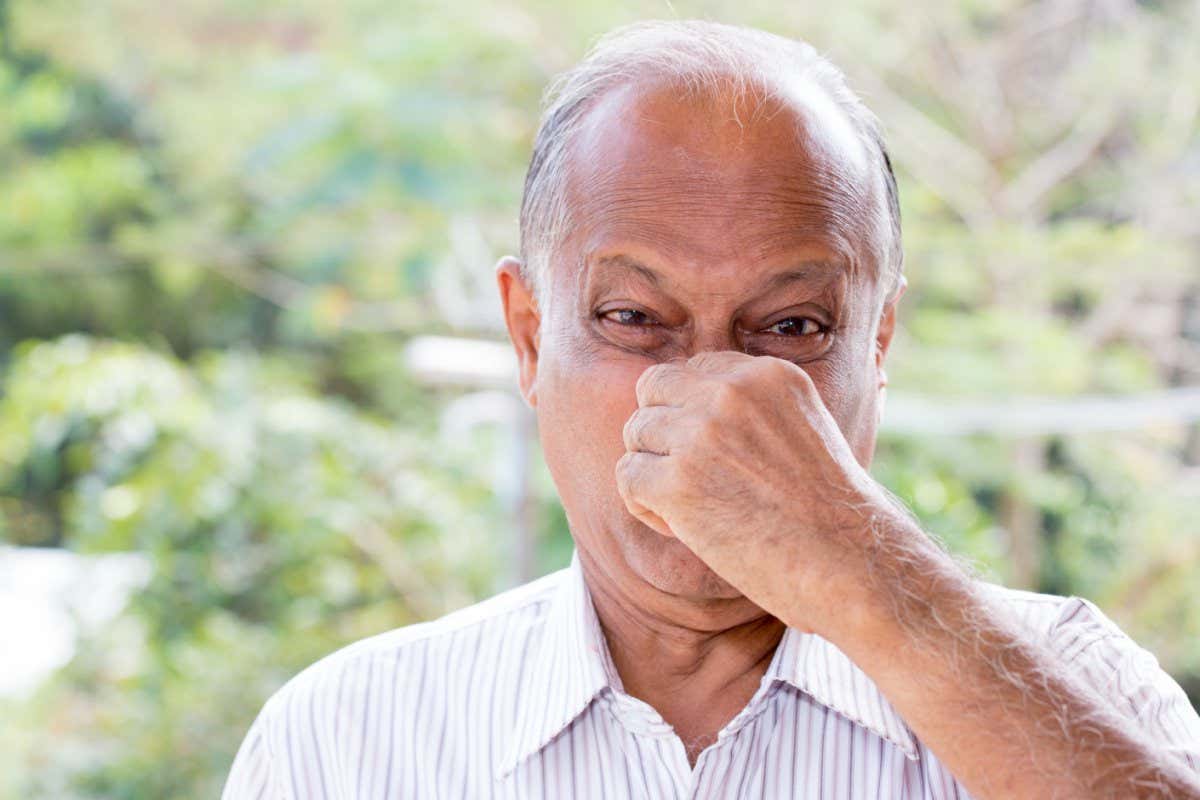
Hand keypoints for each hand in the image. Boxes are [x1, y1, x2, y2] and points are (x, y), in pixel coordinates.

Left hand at [614, 350, 902, 635]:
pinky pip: (628, 478)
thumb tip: (691, 408)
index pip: (691, 369)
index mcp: (765, 373)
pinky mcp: (678, 482)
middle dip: (660, 432)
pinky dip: (646, 508)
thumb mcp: (804, 427)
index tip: (713, 453)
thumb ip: (753, 406)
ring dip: (653, 473)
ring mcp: (701, 434)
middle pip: (652, 390)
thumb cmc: (830, 510)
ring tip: (691, 508)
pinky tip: (682, 527)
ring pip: (635, 435)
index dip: (689, 411)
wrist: (849, 563)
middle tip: (688, 476)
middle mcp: (730, 392)